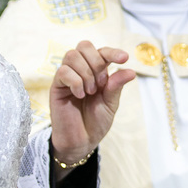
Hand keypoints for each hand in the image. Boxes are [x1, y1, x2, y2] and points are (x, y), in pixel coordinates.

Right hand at [49, 42, 135, 170]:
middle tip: (101, 84)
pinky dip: (76, 81)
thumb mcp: (111, 104)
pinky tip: (80, 95)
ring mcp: (67, 77)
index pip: (102, 51)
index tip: (124, 58)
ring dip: (86, 73)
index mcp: (96, 71)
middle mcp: (80, 70)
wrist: (82, 141)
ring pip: (72, 55)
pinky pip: (63, 71)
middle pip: (83, 45)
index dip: (112, 51)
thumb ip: (116, 86)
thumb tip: (130, 70)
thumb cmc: (95, 122)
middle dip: (96, 61)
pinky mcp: (56, 86)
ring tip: (91, 92)